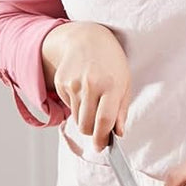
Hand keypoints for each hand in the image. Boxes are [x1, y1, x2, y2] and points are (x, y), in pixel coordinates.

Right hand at [40, 21, 131, 149]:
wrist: (87, 38)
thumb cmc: (111, 62)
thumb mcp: (125, 82)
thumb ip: (122, 110)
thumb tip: (118, 133)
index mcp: (111, 85)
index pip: (104, 121)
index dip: (102, 139)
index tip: (101, 147)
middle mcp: (90, 85)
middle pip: (86, 126)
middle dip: (93, 133)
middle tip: (99, 129)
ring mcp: (73, 83)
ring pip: (77, 119)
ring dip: (85, 119)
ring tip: (93, 103)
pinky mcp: (61, 83)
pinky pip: (69, 107)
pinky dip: (76, 106)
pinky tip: (83, 90)